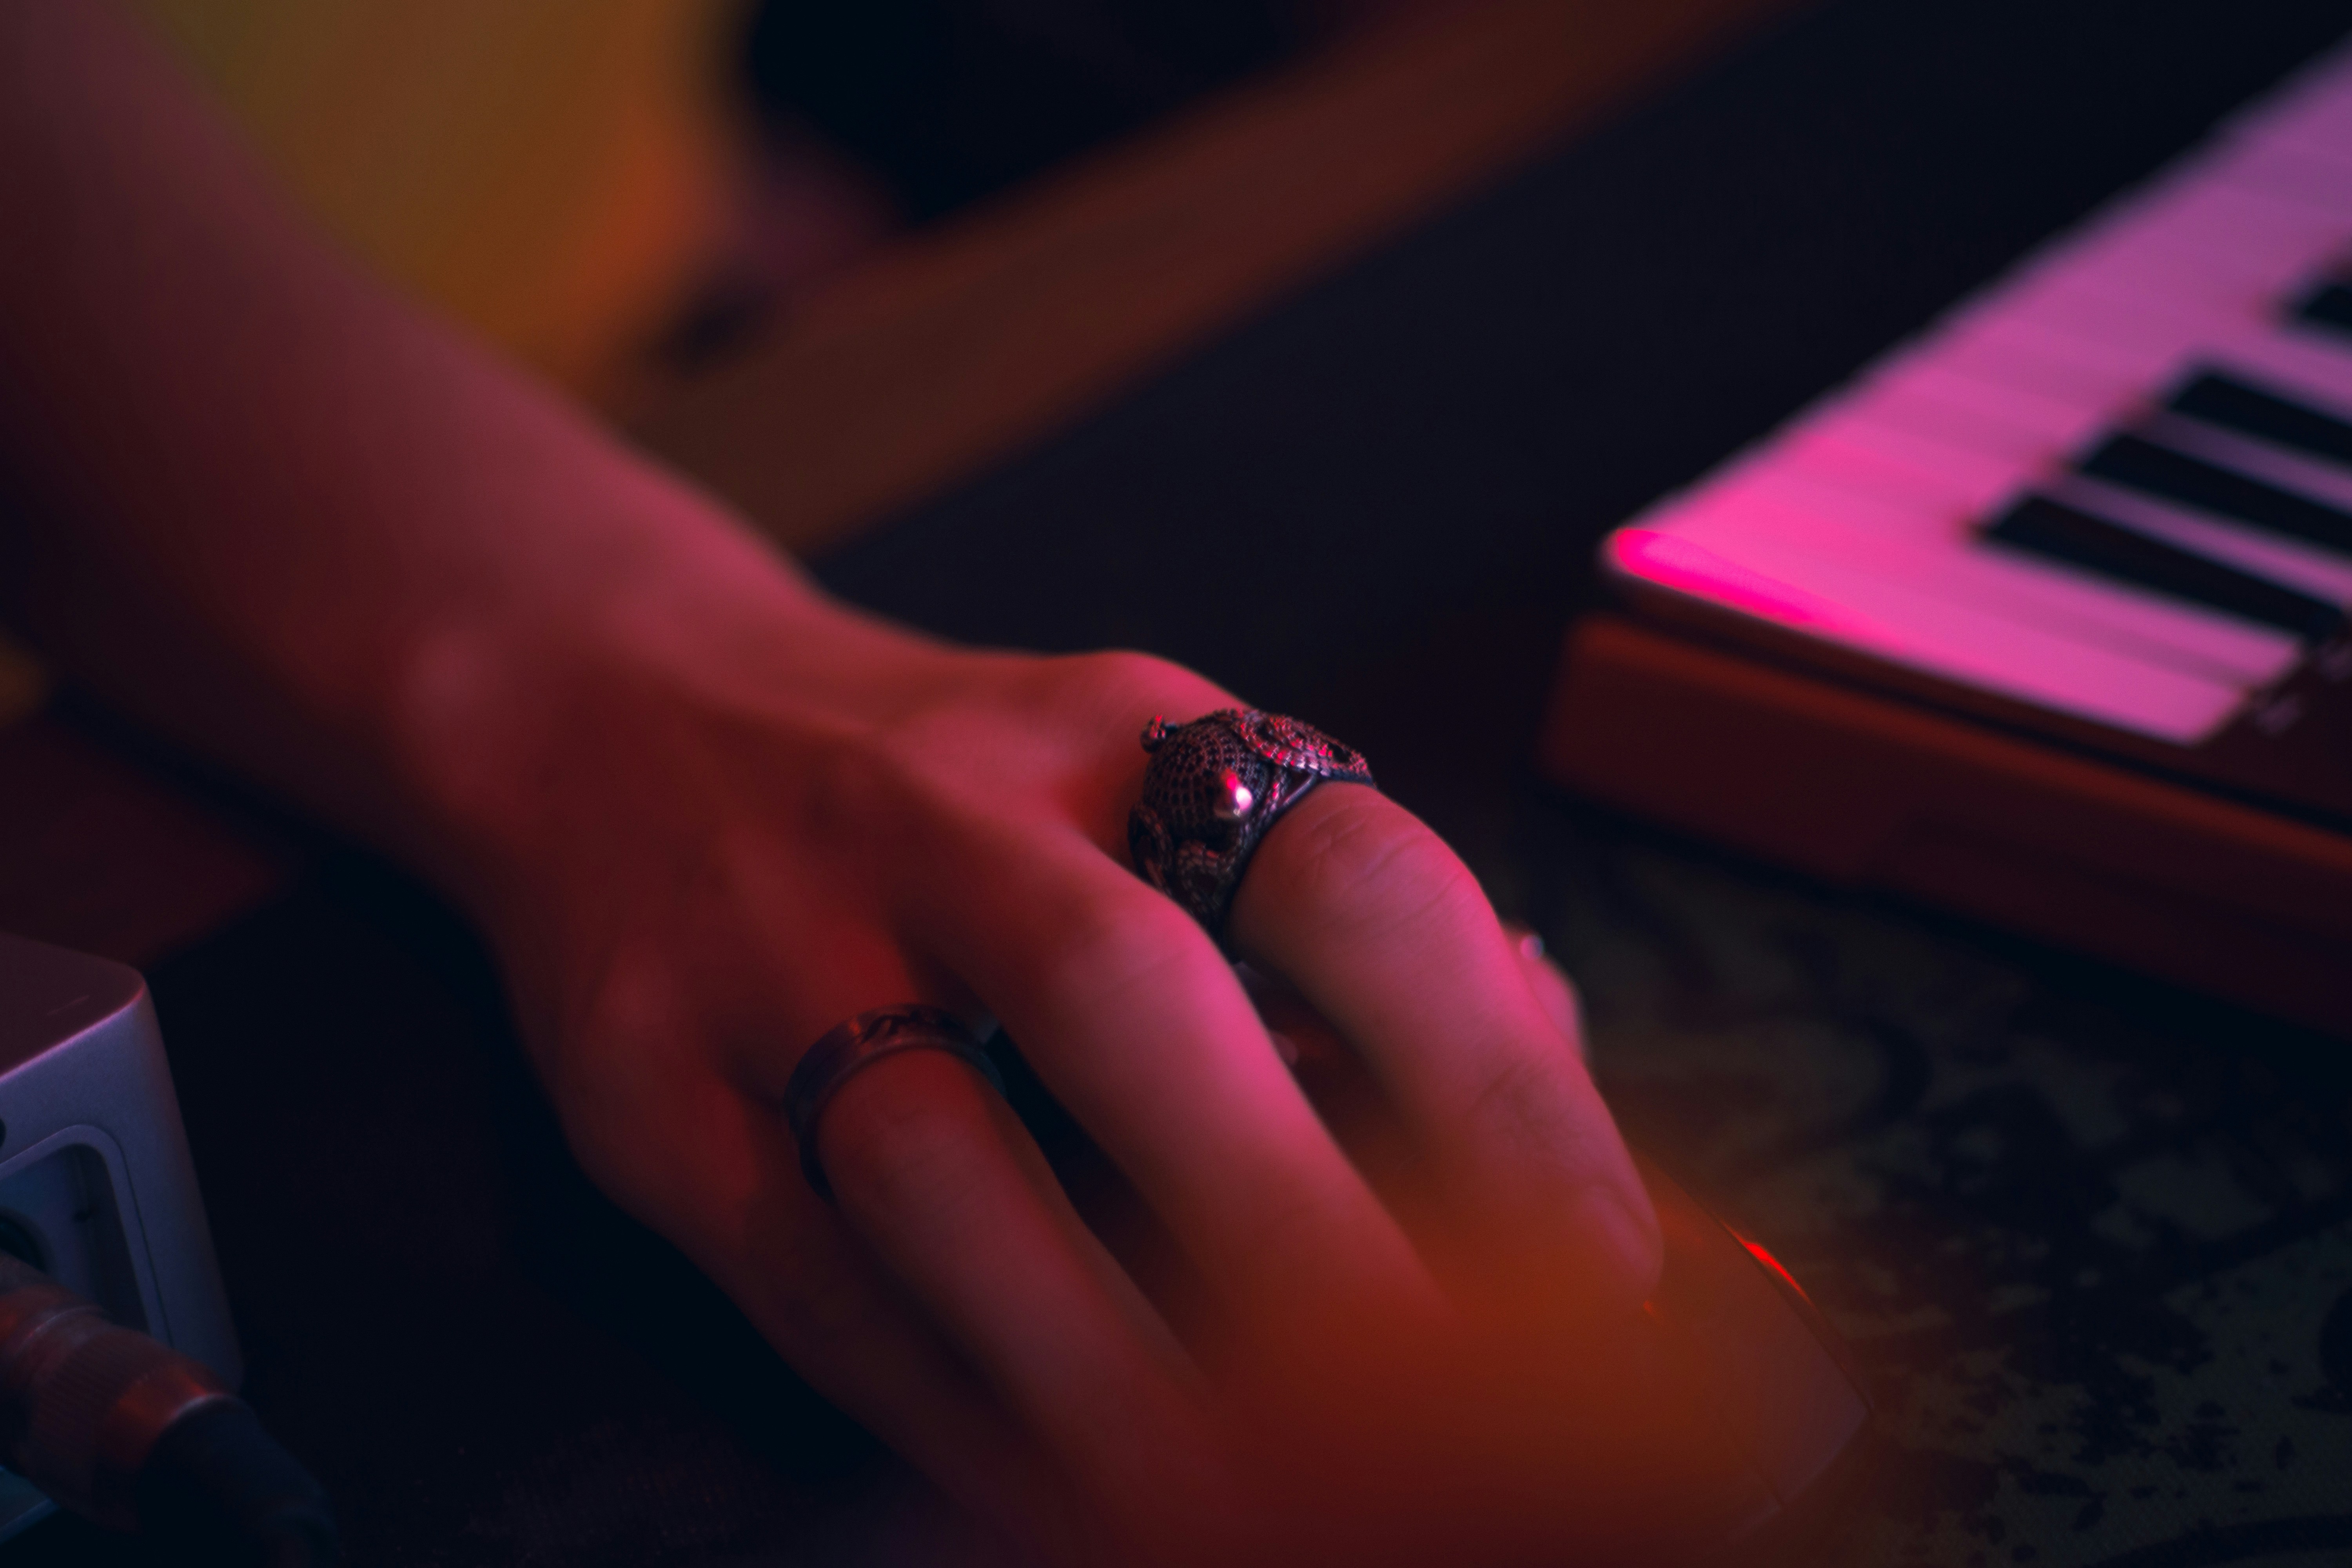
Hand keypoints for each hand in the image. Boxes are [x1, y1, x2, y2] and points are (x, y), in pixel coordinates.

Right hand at [414, 579, 1667, 1562]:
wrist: (616, 710)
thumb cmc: (951, 782)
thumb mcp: (1136, 771)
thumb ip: (1324, 915)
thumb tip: (1553, 1086)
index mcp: (1115, 732)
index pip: (1351, 881)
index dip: (1502, 1087)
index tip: (1607, 1268)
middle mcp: (942, 819)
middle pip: (1130, 1010)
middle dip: (1311, 1238)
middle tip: (1454, 1414)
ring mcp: (771, 951)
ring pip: (941, 1172)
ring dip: (1109, 1366)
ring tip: (1254, 1501)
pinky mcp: (646, 1090)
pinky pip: (816, 1281)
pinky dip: (957, 1409)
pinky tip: (1068, 1488)